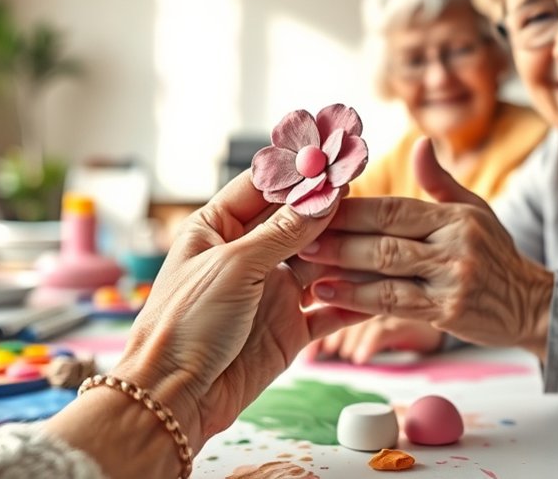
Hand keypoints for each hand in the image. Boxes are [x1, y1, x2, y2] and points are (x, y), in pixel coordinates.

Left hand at [112, 170, 367, 444]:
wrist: (176, 396)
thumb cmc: (185, 323)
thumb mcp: (234, 265)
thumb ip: (283, 231)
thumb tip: (324, 196)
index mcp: (217, 228)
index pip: (263, 187)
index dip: (299, 174)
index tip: (336, 159)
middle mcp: (247, 254)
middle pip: (298, 223)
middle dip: (332, 211)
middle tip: (370, 195)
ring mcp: (270, 290)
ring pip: (321, 262)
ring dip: (347, 252)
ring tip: (382, 236)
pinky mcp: (290, 327)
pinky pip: (331, 307)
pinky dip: (353, 297)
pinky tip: (379, 284)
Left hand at [298, 138, 554, 358]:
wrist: (531, 307)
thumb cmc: (494, 255)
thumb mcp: (474, 212)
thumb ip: (440, 181)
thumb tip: (419, 143)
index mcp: (455, 217)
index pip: (394, 208)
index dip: (352, 207)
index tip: (316, 205)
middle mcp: (455, 245)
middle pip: (384, 237)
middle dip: (337, 236)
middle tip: (296, 234)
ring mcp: (452, 280)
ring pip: (385, 270)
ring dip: (340, 268)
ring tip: (303, 266)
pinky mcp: (448, 312)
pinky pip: (393, 304)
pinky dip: (356, 300)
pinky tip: (327, 296)